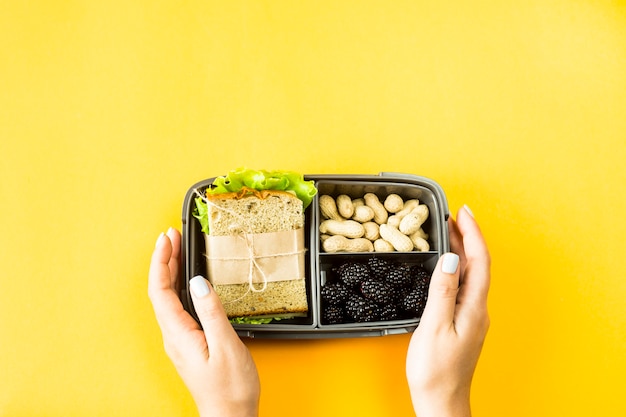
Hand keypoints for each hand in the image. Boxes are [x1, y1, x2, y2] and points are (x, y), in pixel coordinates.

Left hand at [148, 228, 259, 416]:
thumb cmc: (230, 388)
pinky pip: (178, 307)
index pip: (160, 290)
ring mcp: (180, 340)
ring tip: (178, 250)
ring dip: (170, 271)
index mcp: (179, 334)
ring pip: (168, 298)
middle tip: (172, 235)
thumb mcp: (225, 346)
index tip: (167, 239)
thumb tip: (199, 282)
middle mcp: (174, 336)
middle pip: (161, 291)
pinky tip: (188, 281)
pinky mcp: (190, 342)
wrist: (230, 416)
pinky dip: (180, 286)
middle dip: (164, 260)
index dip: (161, 261)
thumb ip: (211, 312)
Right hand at [406, 206, 490, 416]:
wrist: (441, 402)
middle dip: (467, 236)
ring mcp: (472, 316)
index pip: (479, 260)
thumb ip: (443, 291)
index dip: (473, 233)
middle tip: (451, 214)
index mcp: (474, 307)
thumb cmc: (435, 371)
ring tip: (447, 232)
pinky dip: (456, 267)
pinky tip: (445, 265)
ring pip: (471, 274)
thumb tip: (451, 258)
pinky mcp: (463, 322)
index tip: (463, 211)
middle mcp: (478, 309)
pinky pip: (464, 285)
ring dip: (461, 250)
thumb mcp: (433, 327)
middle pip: (477, 264)